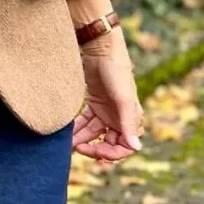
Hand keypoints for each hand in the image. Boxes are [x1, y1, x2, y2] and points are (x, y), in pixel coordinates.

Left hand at [73, 28, 143, 160]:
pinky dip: (78, 127)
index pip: (123, 147)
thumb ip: (128, 124)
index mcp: (131, 120)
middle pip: (107, 142)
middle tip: (78, 148)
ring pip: (93, 133)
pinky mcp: (94, 103)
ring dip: (82, 139)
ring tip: (68, 143)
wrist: (102, 49)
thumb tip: (136, 148)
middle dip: (94, 148)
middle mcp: (119, 118)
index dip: (111, 154)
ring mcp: (106, 111)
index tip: (95, 152)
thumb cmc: (117, 72)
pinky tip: (67, 132)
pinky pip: (86, 121)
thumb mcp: (124, 99)